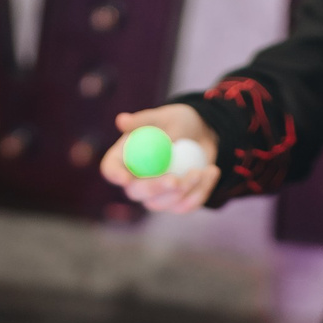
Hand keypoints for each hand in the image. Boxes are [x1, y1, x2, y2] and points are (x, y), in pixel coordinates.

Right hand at [100, 106, 221, 213]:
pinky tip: (211, 172)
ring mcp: (154, 195)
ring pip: (161, 204)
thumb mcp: (163, 116)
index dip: (115, 175)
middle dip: (155, 188)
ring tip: (202, 170)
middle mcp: (135, 180)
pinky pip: (184, 206)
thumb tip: (121, 120)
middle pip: (136, 193)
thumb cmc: (178, 122)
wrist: (204, 135)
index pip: (111, 169)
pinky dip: (200, 192)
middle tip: (174, 180)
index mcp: (125, 157)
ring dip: (184, 190)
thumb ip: (143, 121)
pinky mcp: (175, 202)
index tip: (126, 178)